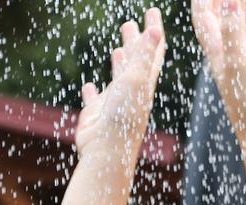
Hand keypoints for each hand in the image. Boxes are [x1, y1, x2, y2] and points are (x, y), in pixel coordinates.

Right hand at [75, 8, 167, 162]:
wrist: (107, 150)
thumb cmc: (124, 116)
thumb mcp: (136, 80)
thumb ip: (144, 55)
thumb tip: (155, 29)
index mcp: (145, 82)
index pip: (153, 51)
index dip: (154, 30)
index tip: (153, 11)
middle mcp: (132, 91)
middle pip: (135, 61)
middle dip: (135, 42)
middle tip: (130, 24)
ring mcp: (114, 102)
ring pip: (118, 78)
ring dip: (119, 63)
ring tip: (118, 49)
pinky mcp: (96, 114)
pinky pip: (94, 99)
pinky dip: (93, 91)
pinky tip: (90, 86)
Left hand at [191, 0, 245, 145]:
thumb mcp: (239, 61)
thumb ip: (234, 29)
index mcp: (218, 57)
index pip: (204, 22)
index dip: (203, 2)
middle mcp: (230, 62)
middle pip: (217, 26)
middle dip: (215, 5)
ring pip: (240, 39)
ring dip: (238, 20)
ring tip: (239, 1)